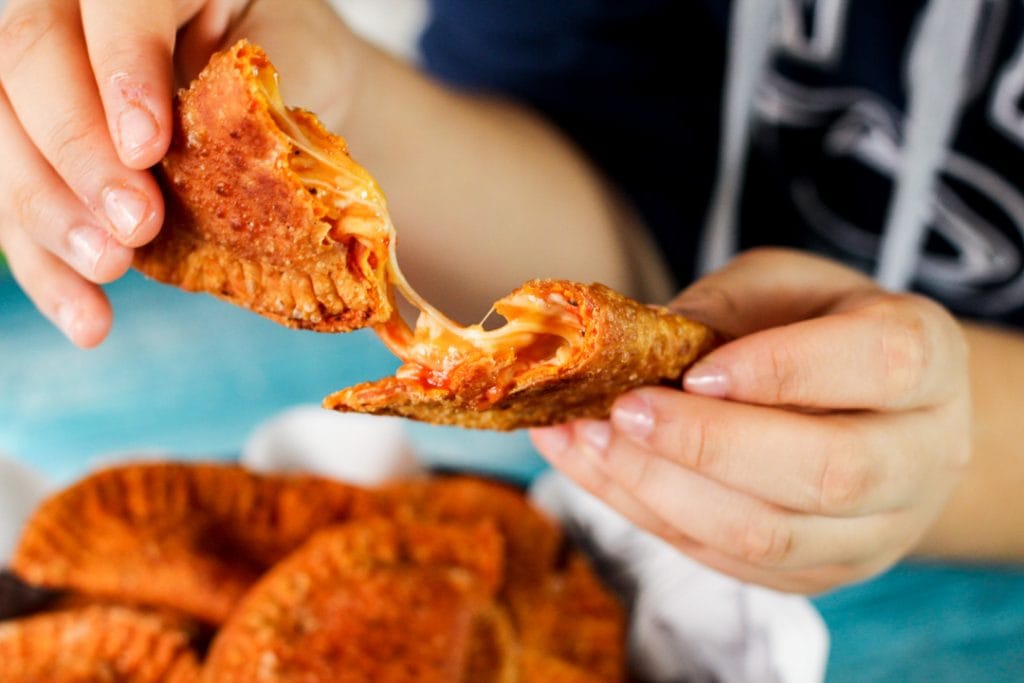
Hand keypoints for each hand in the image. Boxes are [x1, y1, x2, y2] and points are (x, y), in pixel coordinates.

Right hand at [0, 0, 357, 345]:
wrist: (280, 86)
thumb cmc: (290, 62)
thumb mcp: (294, 60)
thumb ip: (249, 89)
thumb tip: (213, 150)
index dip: (119, 67)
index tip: (148, 147)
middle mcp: (75, 5)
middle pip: (31, 59)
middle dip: (77, 152)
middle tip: (134, 224)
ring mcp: (46, 72)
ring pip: (1, 128)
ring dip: (48, 213)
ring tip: (110, 269)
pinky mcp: (35, 142)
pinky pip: (12, 198)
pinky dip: (45, 265)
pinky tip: (86, 318)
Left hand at [531, 248, 970, 592]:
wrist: (872, 411)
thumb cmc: (820, 328)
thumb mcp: (782, 285)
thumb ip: (724, 307)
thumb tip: (635, 341)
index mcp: (928, 359)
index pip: (876, 366)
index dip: (781, 370)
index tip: (694, 370)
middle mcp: (922, 456)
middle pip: (828, 472)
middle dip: (708, 445)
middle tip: (622, 411)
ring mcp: (877, 530)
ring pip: (771, 536)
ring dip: (662, 490)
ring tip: (587, 440)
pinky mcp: (821, 572)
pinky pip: (730, 562)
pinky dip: (648, 515)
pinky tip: (593, 469)